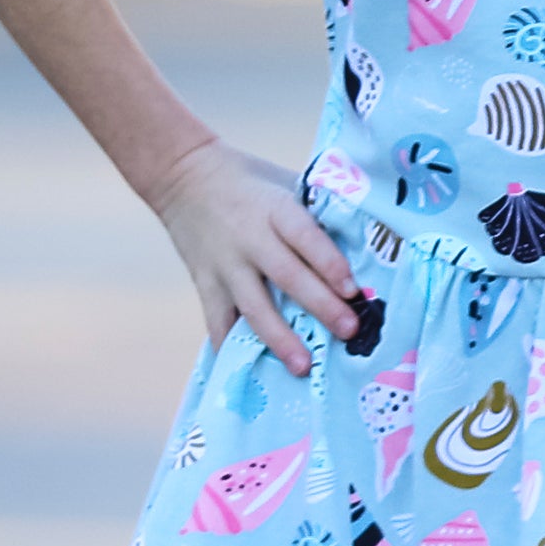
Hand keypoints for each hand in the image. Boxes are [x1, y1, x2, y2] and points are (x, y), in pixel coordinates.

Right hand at [148, 136, 359, 372]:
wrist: (182, 174)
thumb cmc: (252, 183)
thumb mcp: (286, 185)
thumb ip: (315, 215)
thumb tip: (362, 249)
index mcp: (275, 208)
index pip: (305, 236)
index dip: (329, 263)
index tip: (353, 290)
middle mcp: (250, 237)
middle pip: (287, 276)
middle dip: (320, 306)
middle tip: (348, 332)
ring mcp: (225, 264)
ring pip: (254, 306)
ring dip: (280, 338)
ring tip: (303, 366)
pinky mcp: (204, 283)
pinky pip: (217, 320)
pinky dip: (230, 346)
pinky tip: (249, 371)